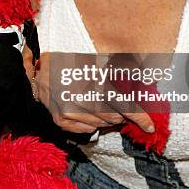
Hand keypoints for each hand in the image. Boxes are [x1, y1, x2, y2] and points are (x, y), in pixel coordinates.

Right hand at [22, 47, 154, 134]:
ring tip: (102, 105)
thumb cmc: (69, 60)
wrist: (39, 71)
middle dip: (122, 113)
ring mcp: (71, 113)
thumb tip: (143, 77)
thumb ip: (120, 69)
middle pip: (114, 117)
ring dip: (108, 117)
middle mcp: (82, 100)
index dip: (140, 116)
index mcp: (93, 82)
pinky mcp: (62, 121)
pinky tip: (89, 110)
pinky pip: (87, 129)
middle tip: (121, 104)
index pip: (124, 105)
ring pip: (102, 124)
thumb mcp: (97, 59)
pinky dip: (93, 122)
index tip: (150, 126)